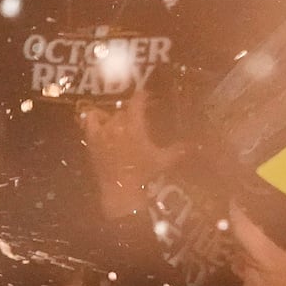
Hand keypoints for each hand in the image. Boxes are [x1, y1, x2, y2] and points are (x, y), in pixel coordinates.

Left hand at [81, 90, 188, 217]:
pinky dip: (95, 117)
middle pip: (124, 111)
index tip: (147, 96)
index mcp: (134, 126)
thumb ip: (179, 150)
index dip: (142, 96)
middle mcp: (117, 125)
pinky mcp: (92, 140)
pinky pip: (90, 120)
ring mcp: (102, 132)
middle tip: (139, 117)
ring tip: (122, 122)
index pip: (137, 102)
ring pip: (109, 115)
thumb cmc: (143, 173)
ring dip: (116, 117)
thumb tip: (195, 144)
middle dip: (132, 112)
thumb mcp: (163, 160)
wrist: (121, 189)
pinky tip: (100, 118)